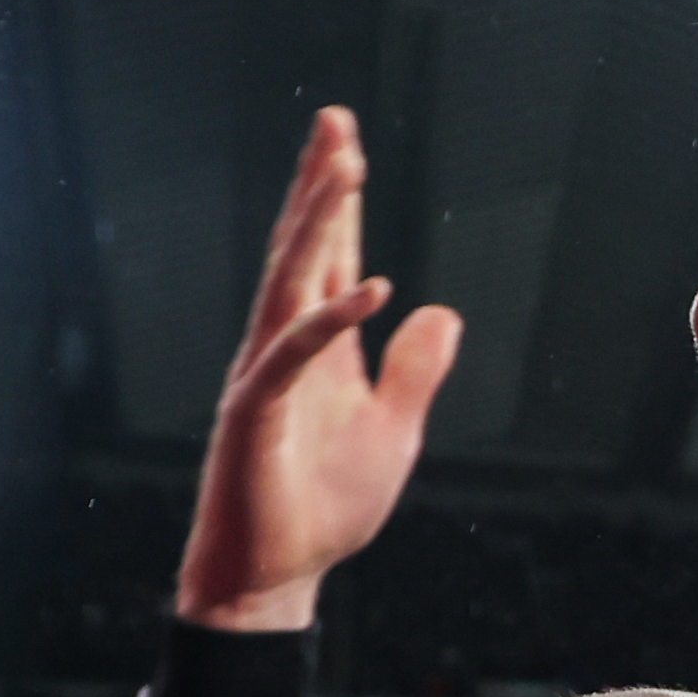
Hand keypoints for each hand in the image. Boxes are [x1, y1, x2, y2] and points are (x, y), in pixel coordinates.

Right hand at [174, 108, 462, 631]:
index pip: (330, 258)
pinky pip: (295, 355)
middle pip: (304, 250)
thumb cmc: (327, 506)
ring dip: (319, 224)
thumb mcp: (394, 432)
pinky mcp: (256, 411)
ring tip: (344, 168)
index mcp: (319, 348)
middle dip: (321, 186)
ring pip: (290, 281)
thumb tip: (441, 311)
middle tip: (335, 122)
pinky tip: (372, 288)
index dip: (340, 202)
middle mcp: (285, 347)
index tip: (345, 141)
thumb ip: (415, 371)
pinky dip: (332, 321)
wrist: (277, 575)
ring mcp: (264, 374)